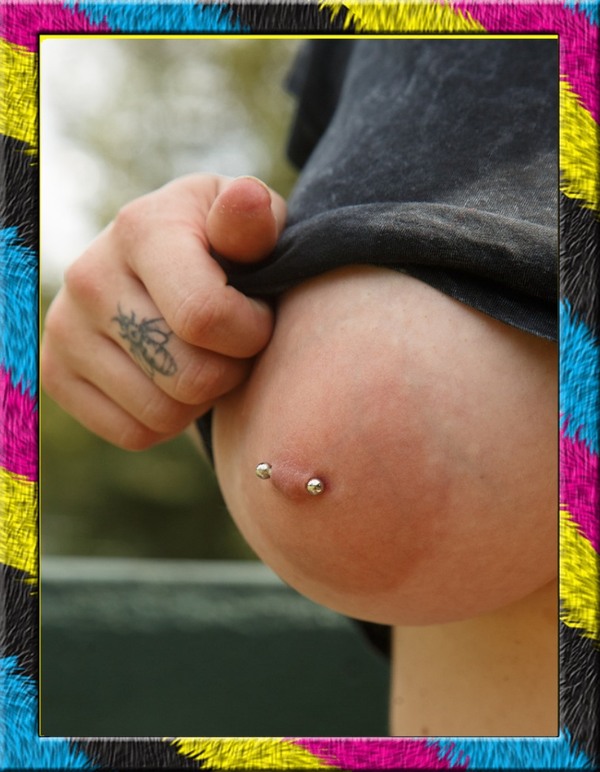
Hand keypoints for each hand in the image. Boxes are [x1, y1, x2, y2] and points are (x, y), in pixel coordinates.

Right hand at [41, 174, 284, 448]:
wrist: (168, 271)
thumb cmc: (227, 250)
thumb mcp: (253, 225)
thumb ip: (255, 221)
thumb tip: (246, 200)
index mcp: (141, 228)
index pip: (205, 316)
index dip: (252, 333)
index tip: (258, 316)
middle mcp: (89, 276)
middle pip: (189, 377)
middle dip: (231, 370)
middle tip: (233, 344)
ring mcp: (64, 328)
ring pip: (163, 414)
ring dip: (202, 399)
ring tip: (204, 357)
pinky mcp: (56, 374)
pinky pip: (134, 434)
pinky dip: (168, 422)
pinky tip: (174, 380)